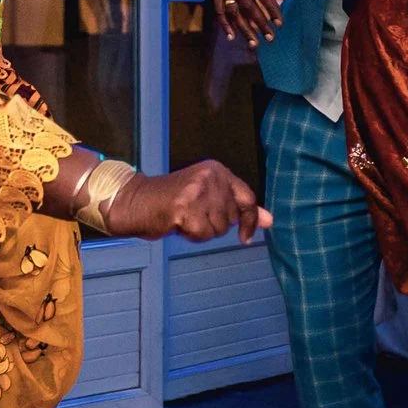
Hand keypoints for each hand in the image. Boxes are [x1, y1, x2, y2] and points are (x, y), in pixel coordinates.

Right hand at [106, 161, 269, 243]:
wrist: (136, 202)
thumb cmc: (173, 202)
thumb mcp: (210, 200)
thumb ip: (239, 208)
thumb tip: (270, 221)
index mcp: (218, 170)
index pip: (247, 198)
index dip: (249, 220)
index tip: (246, 237)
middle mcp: (211, 176)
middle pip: (231, 217)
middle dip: (214, 224)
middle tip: (192, 215)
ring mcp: (198, 191)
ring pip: (218, 229)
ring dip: (202, 231)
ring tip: (184, 218)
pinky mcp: (186, 207)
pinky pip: (202, 234)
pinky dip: (191, 235)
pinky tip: (177, 223)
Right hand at [203, 0, 284, 42]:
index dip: (272, 10)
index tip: (280, 24)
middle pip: (248, 6)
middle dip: (260, 24)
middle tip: (270, 38)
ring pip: (233, 11)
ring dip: (243, 29)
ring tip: (254, 44)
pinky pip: (218, 8)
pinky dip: (224, 23)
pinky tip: (231, 36)